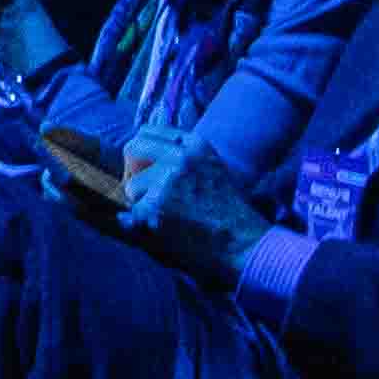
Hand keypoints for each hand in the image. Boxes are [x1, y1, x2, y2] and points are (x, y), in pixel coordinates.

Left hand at [123, 136, 283, 272]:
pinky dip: (142, 226)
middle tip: (147, 194)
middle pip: (133, 149)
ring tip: (168, 219)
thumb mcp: (214, 171)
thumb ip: (183, 158)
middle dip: (136, 170)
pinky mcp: (156, 205)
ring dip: (142, 204)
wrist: (246, 245)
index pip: (148, 132)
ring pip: (133, 186)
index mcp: (197, 145)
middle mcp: (181, 156)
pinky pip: (132, 213)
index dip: (143, 152)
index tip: (146, 167)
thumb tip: (143, 145)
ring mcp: (167, 180)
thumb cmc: (231, 215)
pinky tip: (165, 233)